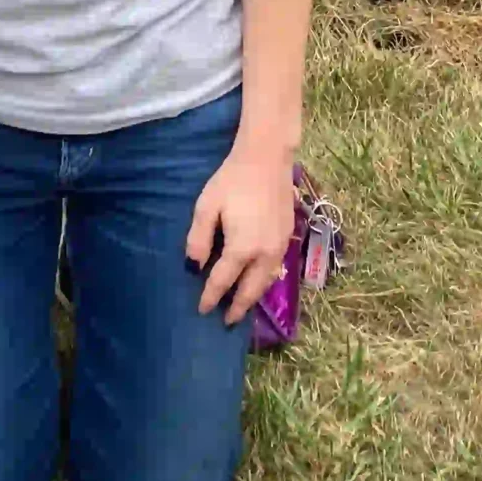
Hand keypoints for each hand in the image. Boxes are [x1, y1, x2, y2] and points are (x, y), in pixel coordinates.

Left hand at [185, 141, 298, 325]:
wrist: (267, 158)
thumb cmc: (232, 180)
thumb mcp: (207, 206)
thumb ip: (198, 239)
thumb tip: (193, 267)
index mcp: (242, 248)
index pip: (223, 281)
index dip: (211, 297)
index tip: (202, 311)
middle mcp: (265, 254)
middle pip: (250, 291)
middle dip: (238, 308)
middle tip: (227, 322)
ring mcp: (280, 247)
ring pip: (266, 283)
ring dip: (253, 297)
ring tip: (241, 307)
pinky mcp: (288, 238)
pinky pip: (275, 270)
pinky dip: (264, 282)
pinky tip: (257, 281)